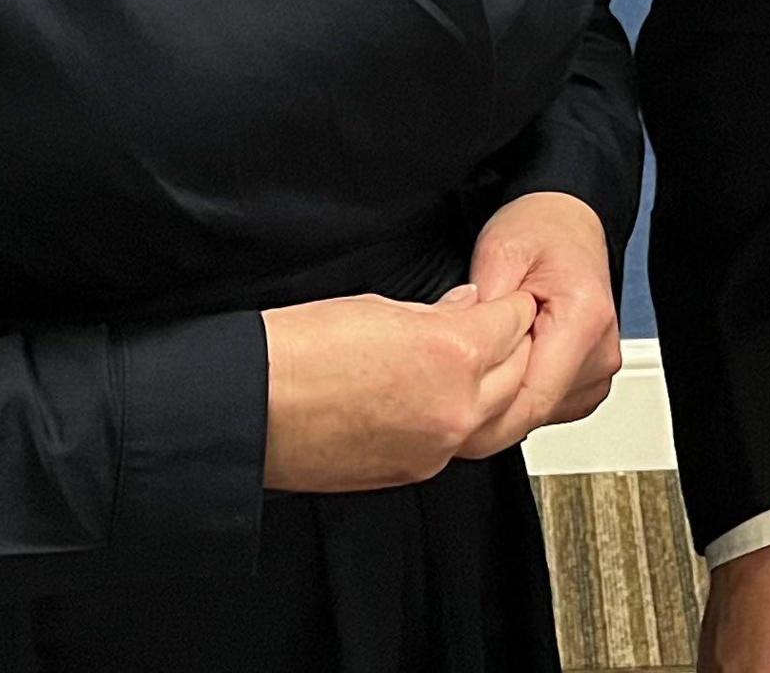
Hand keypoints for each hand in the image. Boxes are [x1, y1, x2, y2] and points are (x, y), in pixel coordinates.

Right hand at [261, 287, 536, 493]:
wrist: (250, 409)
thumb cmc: (298, 352)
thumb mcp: (380, 308)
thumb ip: (439, 312)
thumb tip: (467, 307)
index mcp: (453, 353)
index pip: (514, 322)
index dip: (514, 304)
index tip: (512, 297)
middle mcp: (457, 406)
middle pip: (519, 370)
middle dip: (518, 343)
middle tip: (506, 325)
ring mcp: (437, 446)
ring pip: (497, 414)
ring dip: (498, 387)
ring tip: (482, 362)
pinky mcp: (413, 471)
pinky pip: (458, 442)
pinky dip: (463, 419)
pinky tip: (445, 398)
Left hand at [458, 192, 624, 455]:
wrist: (567, 223)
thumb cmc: (539, 232)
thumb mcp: (500, 252)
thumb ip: (486, 308)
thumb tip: (466, 357)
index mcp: (584, 320)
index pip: (533, 399)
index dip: (483, 412)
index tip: (444, 407)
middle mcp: (601, 351)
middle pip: (535, 413)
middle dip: (487, 408)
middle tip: (447, 384)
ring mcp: (600, 369)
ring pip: (540, 416)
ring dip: (504, 404)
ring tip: (480, 365)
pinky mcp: (591, 379)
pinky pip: (549, 408)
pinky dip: (521, 396)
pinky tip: (505, 367)